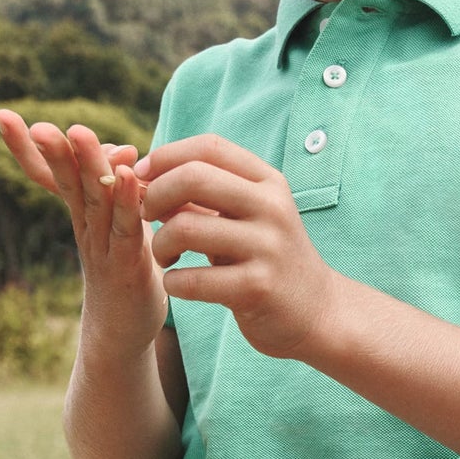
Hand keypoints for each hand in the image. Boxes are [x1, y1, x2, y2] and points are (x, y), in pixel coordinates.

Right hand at [0, 111, 167, 348]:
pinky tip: (127, 174)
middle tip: (37, 125)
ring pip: (93, 199)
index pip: (47, 174)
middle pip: (65, 182)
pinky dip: (126, 199)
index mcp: (78, 211)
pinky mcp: (128, 265)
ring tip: (76, 134)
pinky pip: (125, 227)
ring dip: (86, 167)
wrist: (121, 329)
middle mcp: (83, 226)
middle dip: (51, 152)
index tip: (1, 115)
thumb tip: (124, 151)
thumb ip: (118, 187)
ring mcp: (102, 247)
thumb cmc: (123, 267)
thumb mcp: (118, 221)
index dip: (25, 148)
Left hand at [134, 133, 338, 358]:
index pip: (209, 147)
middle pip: (193, 177)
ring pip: (186, 227)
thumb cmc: (266, 259)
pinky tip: (177, 284)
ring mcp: (267, 247)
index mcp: (267, 182)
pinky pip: (194, 279)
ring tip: (165, 256)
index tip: (142, 177)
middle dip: (156, 195)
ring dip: (160, 243)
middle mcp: (271, 207)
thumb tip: (145, 177)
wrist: (316, 310)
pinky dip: (173, 282)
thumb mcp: (243, 218)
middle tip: (147, 217)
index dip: (166, 156)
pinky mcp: (258, 287)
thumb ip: (202, 197)